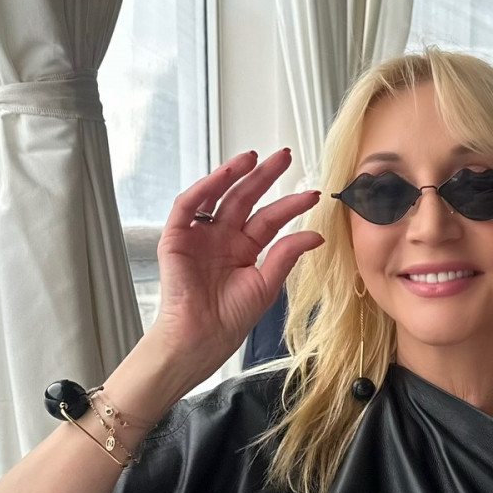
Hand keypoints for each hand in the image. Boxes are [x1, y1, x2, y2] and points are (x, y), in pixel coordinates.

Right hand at [149, 149, 324, 382]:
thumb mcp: (266, 283)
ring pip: (218, 195)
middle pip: (246, 198)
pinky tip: (224, 176)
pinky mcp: (177, 236)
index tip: (313, 194)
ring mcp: (200, 234)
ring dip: (234, 174)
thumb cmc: (230, 318)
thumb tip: (316, 235)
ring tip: (253, 157)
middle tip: (285, 156)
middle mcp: (223, 237)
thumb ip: (286, 255)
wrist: (202, 336)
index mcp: (245, 249)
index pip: (270, 218)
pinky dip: (204, 188)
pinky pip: (189, 206)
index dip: (291, 205)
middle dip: (264, 176)